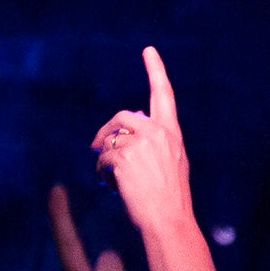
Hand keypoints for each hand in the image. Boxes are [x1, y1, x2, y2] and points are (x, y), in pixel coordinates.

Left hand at [91, 46, 195, 237]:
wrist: (169, 219)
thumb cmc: (170, 198)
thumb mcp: (172, 164)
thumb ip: (156, 144)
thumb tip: (130, 132)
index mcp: (173, 134)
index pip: (164, 96)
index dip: (156, 71)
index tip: (149, 51)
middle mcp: (159, 133)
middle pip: (123, 116)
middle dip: (106, 130)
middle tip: (96, 146)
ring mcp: (141, 143)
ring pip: (110, 138)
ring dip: (104, 155)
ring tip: (108, 176)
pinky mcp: (124, 155)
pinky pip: (102, 157)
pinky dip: (101, 171)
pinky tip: (109, 184)